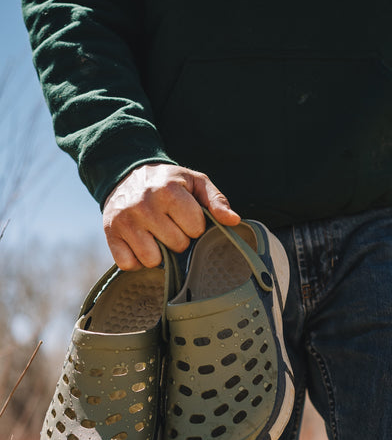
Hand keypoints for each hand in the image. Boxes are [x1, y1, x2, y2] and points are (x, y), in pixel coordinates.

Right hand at [102, 163, 240, 268]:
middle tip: (170, 225)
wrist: (126, 174)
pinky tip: (140, 244)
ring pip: (152, 260)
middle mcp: (144, 205)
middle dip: (178, 239)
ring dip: (158, 253)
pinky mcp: (110, 234)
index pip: (195, 228)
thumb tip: (233, 220)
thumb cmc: (167, 182)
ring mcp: (125, 221)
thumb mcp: (194, 181)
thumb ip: (216, 200)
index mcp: (168, 190)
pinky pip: (128, 264)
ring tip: (156, 236)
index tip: (186, 216)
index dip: (195, 225)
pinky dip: (136, 260)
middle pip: (177, 246)